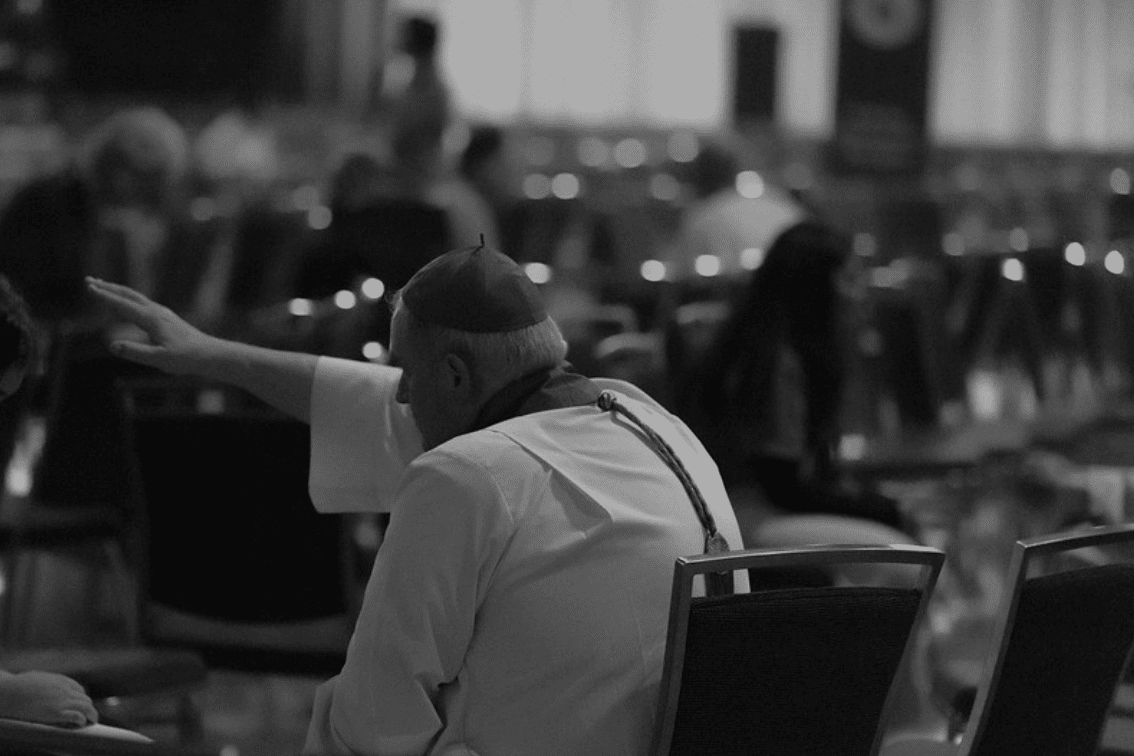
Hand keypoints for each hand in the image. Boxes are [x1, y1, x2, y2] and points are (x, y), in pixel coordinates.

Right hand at [0, 671, 97, 726]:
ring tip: (91, 721)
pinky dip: (82, 720)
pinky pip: (77, 716)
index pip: (79, 690)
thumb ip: (49, 682)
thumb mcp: (39, 678)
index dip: (80, 699)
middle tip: (88, 716)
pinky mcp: (56, 712)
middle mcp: (64, 689)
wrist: (10, 692)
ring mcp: (61, 700)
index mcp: (60, 680)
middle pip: (84, 699)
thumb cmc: (18, 685)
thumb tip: (48, 686)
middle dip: (87, 708)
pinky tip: (81, 723)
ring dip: (91, 714)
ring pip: (86, 707)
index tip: (79, 706)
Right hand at [86, 277, 217, 374]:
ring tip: (102, 287)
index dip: (105, 296)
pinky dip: (128, 298)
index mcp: (152, 319)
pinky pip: (142, 303)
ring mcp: (162, 313)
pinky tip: (126, 303)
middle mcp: (156, 312)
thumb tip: (112, 345)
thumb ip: (136, 352)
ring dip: (117, 291)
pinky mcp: (166, 317)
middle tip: (88, 281)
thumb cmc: (185, 358)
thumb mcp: (159, 359)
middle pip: (128, 295)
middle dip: (108, 288)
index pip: (123, 305)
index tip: (89, 287)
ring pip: (136, 297)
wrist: (209, 354)